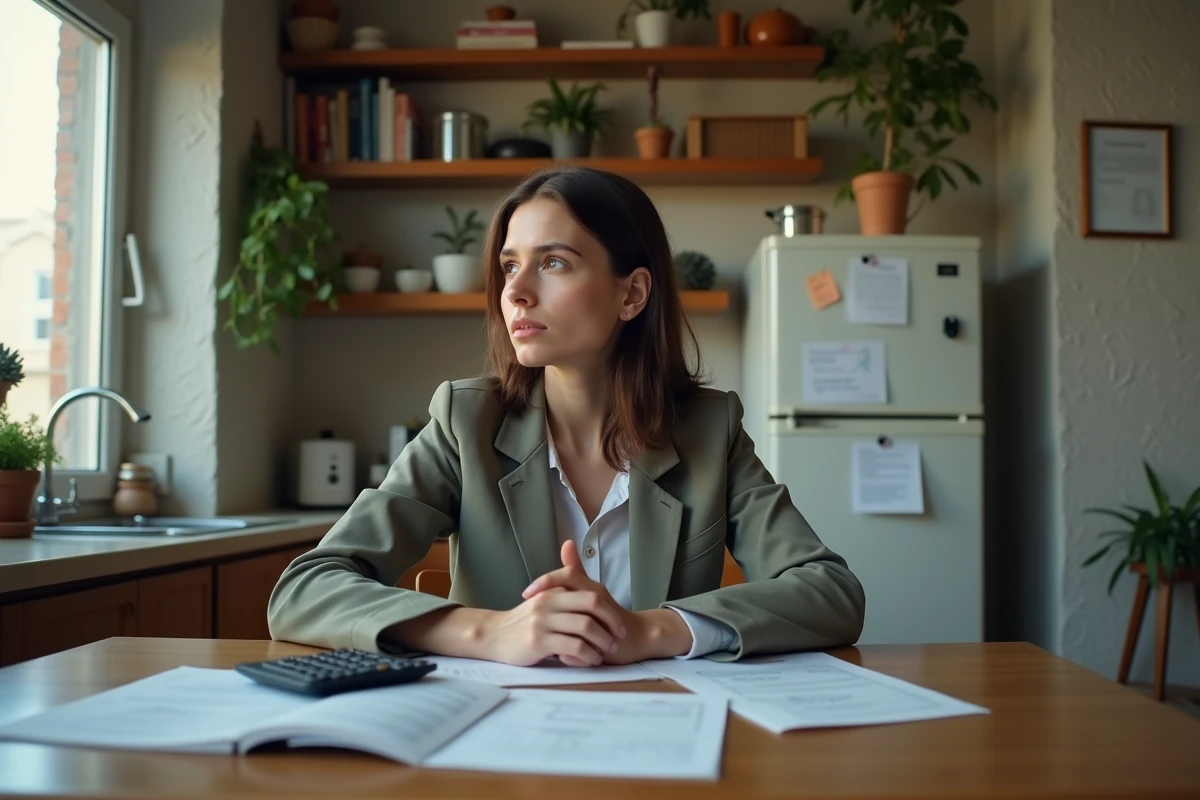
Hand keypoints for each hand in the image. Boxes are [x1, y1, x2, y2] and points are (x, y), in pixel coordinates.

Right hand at [480, 584, 626, 667]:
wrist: (493, 636)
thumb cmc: (523, 622)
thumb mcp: (542, 601)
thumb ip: (561, 590)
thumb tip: (579, 574)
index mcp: (553, 591)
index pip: (589, 592)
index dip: (609, 609)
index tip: (618, 624)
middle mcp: (549, 602)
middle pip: (592, 604)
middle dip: (611, 621)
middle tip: (619, 637)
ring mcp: (543, 621)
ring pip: (585, 626)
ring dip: (602, 641)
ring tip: (607, 651)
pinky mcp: (539, 641)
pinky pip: (573, 646)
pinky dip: (588, 655)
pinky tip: (591, 660)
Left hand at [522, 542, 692, 663]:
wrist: (634, 636)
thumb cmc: (606, 615)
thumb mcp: (588, 591)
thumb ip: (576, 571)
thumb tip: (566, 544)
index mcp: (590, 587)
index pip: (566, 574)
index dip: (545, 580)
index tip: (526, 592)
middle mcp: (596, 598)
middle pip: (572, 589)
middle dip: (546, 595)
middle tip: (528, 606)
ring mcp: (603, 618)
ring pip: (577, 620)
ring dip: (558, 629)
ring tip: (540, 635)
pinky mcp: (609, 641)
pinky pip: (585, 648)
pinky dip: (572, 655)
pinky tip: (561, 658)